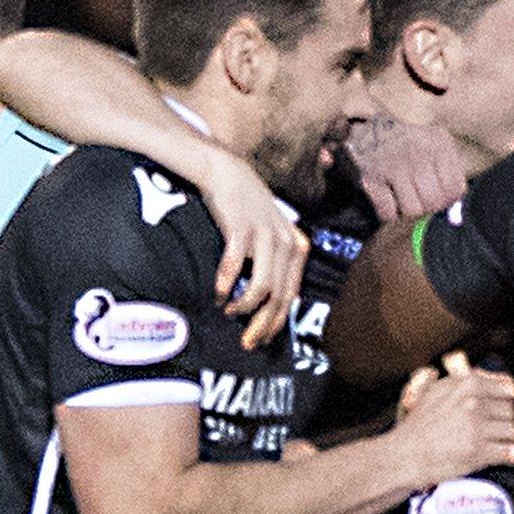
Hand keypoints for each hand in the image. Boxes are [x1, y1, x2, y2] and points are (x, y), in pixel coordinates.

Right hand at [197, 145, 308, 349]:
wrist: (227, 172)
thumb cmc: (247, 209)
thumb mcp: (272, 234)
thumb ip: (275, 263)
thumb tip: (269, 303)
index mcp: (297, 248)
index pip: (292, 296)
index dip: (277, 323)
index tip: (261, 340)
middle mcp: (286, 243)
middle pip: (279, 297)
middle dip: (262, 325)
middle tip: (246, 342)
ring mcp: (266, 236)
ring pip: (262, 288)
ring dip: (244, 307)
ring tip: (228, 312)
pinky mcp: (242, 230)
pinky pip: (235, 268)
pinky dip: (225, 285)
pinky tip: (217, 294)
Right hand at [349, 117, 468, 222]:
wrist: (372, 128)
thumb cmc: (412, 142)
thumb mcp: (438, 144)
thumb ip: (452, 171)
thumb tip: (455, 205)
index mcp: (439, 144)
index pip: (454, 188)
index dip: (448, 200)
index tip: (441, 198)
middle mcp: (418, 153)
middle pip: (433, 201)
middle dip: (429, 207)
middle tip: (422, 200)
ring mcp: (393, 164)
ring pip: (412, 210)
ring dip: (409, 210)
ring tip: (406, 198)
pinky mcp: (371, 177)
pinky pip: (388, 212)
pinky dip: (389, 212)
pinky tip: (390, 199)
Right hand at [396, 367, 513, 482]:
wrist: (404, 454)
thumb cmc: (417, 425)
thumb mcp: (435, 390)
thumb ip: (458, 378)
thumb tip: (471, 367)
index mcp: (468, 384)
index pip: (509, 387)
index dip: (513, 400)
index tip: (513, 408)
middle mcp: (475, 403)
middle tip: (513, 430)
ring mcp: (477, 427)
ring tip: (510, 443)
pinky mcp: (479, 451)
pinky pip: (511, 452)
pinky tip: (513, 458)